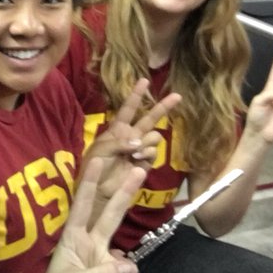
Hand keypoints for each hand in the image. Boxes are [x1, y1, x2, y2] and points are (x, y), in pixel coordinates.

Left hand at [28, 160, 144, 272]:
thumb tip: (128, 267)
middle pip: (111, 216)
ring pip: (121, 267)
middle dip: (125, 194)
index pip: (82, 206)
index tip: (97, 160)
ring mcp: (104, 262)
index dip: (90, 184)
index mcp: (73, 239)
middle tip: (138, 170)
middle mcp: (91, 245)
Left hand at [82, 77, 179, 217]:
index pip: (128, 109)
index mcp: (117, 130)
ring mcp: (140, 150)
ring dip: (146, 141)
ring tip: (134, 151)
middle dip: (163, 107)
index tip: (145, 80)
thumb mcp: (100, 150)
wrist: (98, 191)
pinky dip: (147, 153)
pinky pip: (153, 152)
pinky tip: (137, 158)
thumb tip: (138, 142)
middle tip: (177, 96)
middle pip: (150, 119)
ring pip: (154, 136)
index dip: (136, 95)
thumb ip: (118, 142)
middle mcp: (131, 137)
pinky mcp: (146, 164)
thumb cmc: (94, 168)